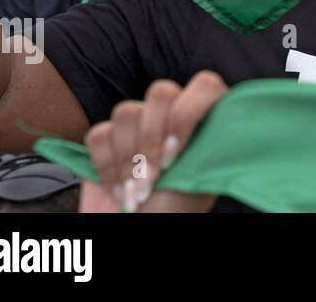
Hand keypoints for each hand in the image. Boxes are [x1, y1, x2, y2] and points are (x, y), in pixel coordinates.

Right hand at [79, 71, 227, 212]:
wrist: (144, 229)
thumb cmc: (178, 208)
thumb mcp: (204, 176)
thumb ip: (209, 143)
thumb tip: (216, 123)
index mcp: (205, 119)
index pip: (205, 85)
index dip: (187, 114)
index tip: (175, 154)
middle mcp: (173, 114)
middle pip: (162, 92)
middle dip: (153, 138)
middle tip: (154, 176)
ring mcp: (139, 123)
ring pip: (127, 111)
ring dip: (129, 157)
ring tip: (136, 190)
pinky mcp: (105, 139)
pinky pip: (99, 134)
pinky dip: (107, 166)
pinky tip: (119, 189)